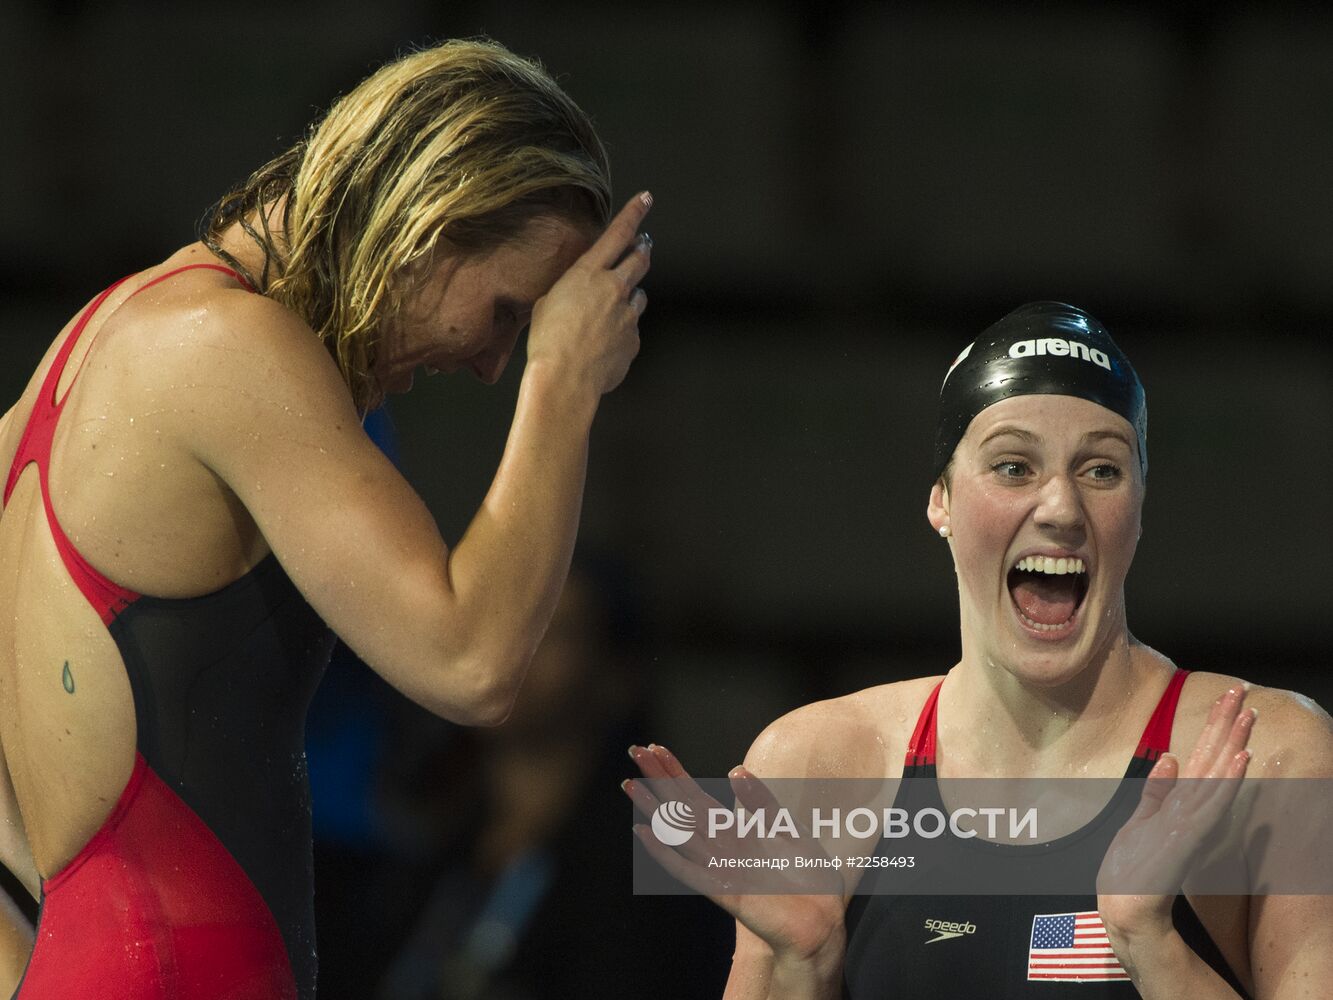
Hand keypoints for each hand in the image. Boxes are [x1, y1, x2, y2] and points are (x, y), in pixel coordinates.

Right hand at [527, 192, 652, 397]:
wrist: (566, 378)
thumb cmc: (547, 341)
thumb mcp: (547, 303)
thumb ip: (571, 292)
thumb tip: (581, 297)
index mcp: (589, 273)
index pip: (617, 234)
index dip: (634, 213)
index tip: (646, 198)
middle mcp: (615, 289)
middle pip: (640, 260)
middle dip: (642, 250)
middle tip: (643, 245)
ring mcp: (629, 316)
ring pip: (638, 298)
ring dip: (629, 297)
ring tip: (611, 310)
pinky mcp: (634, 341)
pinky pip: (631, 330)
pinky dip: (621, 332)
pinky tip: (603, 345)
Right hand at [622, 744, 845, 965]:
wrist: (822, 924)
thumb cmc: (807, 881)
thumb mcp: (789, 830)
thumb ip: (762, 803)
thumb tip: (735, 770)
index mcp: (736, 833)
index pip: (699, 797)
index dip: (677, 772)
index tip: (657, 748)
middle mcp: (721, 848)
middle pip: (683, 807)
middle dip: (659, 778)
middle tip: (635, 749)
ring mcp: (719, 869)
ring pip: (679, 831)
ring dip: (654, 807)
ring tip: (631, 783)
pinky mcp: (725, 891)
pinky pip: (687, 869)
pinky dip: (665, 852)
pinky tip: (645, 832)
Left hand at [1097, 686, 1254, 943]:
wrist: (1125, 906)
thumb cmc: (1134, 868)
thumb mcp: (1141, 821)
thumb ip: (1157, 792)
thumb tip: (1171, 758)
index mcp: (1181, 804)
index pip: (1202, 757)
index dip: (1214, 727)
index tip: (1227, 697)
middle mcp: (1192, 810)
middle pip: (1213, 759)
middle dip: (1227, 726)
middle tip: (1242, 691)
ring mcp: (1192, 822)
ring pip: (1217, 776)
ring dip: (1233, 746)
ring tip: (1247, 716)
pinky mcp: (1185, 837)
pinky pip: (1211, 805)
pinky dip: (1227, 782)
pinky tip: (1241, 761)